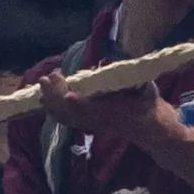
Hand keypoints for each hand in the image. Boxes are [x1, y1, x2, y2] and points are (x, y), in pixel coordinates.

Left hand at [36, 72, 171, 145]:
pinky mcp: (89, 125)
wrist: (152, 129)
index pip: (88, 108)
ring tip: (42, 86)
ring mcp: (91, 124)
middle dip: (56, 94)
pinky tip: (46, 102)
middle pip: (69, 111)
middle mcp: (97, 120)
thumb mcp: (146, 88)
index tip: (66, 91)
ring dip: (51, 101)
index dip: (74, 101)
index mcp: (111, 111)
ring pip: (65, 116)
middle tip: (49, 76)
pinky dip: (54, 111)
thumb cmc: (149, 106)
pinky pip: (67, 120)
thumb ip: (131, 78)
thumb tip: (106, 64)